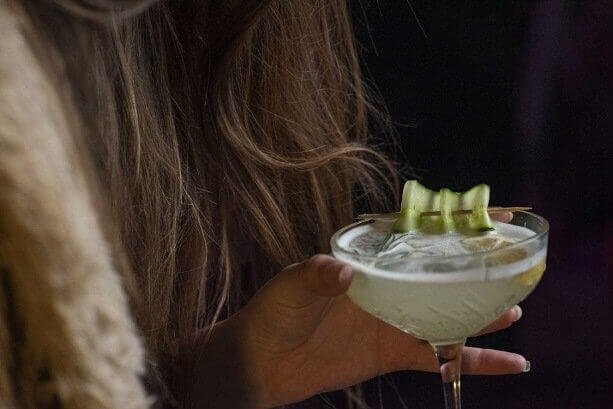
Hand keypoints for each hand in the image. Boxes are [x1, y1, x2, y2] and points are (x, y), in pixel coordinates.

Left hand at [169, 212, 524, 407]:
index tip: (486, 219)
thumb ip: (314, 275)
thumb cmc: (272, 313)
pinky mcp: (392, 351)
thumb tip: (341, 273)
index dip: (447, 230)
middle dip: (473, 273)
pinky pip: (439, 356)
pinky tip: (506, 363)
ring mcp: (391, 320)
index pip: (412, 239)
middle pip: (437, 277)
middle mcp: (384, 287)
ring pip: (446, 315)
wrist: (260, 363)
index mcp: (365, 261)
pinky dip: (471, 361)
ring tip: (514, 310)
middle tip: (510, 270)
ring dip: (480, 315)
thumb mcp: (290, 287)